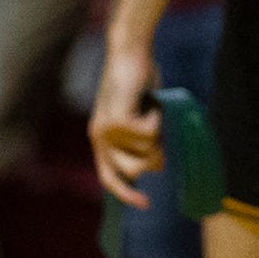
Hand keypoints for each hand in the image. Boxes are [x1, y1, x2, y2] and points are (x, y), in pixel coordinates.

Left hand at [89, 38, 163, 208]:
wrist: (130, 53)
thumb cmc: (140, 83)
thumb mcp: (142, 119)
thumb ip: (144, 143)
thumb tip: (156, 166)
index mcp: (101, 140)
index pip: (110, 178)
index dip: (126, 193)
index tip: (146, 204)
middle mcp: (99, 139)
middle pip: (136, 169)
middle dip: (155, 152)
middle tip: (158, 128)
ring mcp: (106, 131)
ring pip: (147, 151)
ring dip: (158, 131)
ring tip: (150, 109)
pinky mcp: (116, 121)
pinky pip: (150, 135)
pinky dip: (158, 118)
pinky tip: (150, 102)